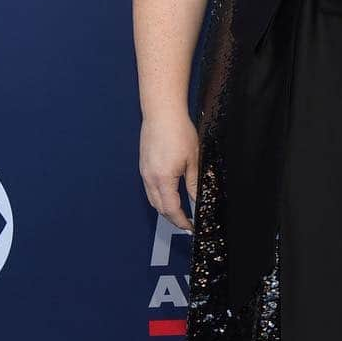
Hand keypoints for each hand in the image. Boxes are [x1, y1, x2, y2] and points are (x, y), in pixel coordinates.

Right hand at [139, 110, 199, 231]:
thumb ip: (194, 183)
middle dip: (173, 219)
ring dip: (165, 209)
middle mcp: (150, 178)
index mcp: (163, 179)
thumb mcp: (193, 160)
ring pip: (153, 200)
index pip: (171, 210)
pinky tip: (169, 195)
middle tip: (186, 223)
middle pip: (159, 208)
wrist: (162, 113)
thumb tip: (198, 199)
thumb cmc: (178, 131)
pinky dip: (159, 197)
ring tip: (179, 212)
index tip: (190, 227)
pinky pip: (149, 189)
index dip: (181, 221)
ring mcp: (145, 172)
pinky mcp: (144, 166)